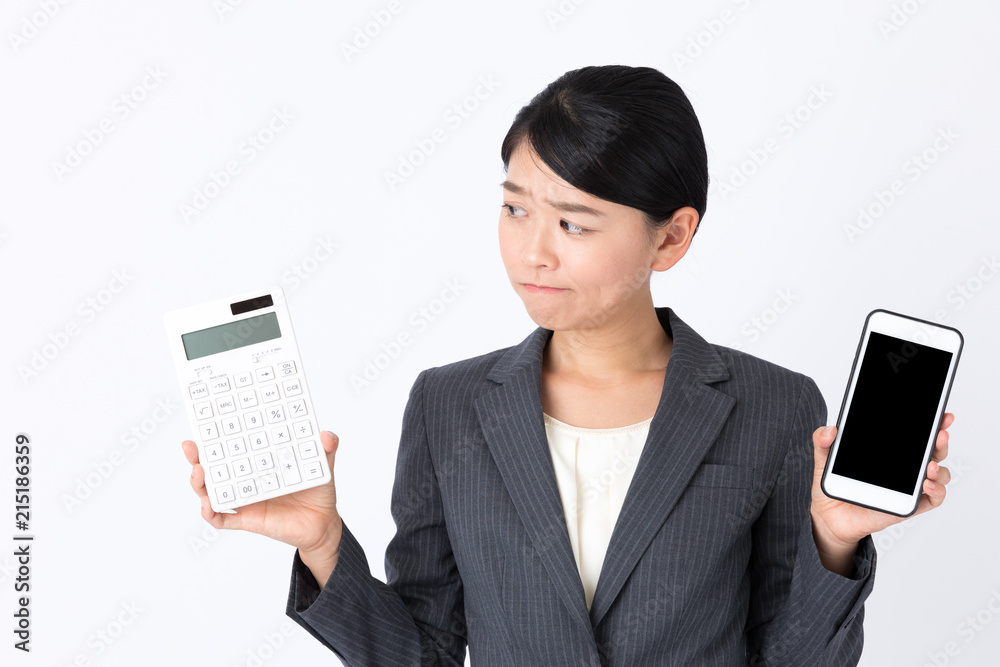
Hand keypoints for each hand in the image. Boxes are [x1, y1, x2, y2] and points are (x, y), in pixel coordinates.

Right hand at [181, 431, 342, 560]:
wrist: (322, 524)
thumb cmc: (317, 492)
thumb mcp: (321, 465)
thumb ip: (325, 448)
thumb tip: (327, 435)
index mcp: (260, 464)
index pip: (232, 448)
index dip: (216, 439)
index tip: (204, 427)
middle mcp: (247, 481)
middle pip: (214, 468)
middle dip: (197, 458)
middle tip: (191, 446)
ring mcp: (245, 500)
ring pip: (212, 492)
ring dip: (200, 483)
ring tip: (198, 471)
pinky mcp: (247, 520)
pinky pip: (222, 519)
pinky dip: (211, 513)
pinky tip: (207, 504)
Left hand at [809, 414, 953, 566]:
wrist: (829, 516)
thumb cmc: (835, 485)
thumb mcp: (825, 459)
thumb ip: (823, 441)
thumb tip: (830, 430)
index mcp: (890, 452)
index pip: (915, 434)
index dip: (932, 424)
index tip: (942, 416)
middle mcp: (904, 468)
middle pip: (932, 451)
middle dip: (940, 441)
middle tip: (939, 434)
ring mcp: (908, 487)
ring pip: (937, 474)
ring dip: (939, 468)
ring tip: (928, 467)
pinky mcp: (907, 506)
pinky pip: (931, 500)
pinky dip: (937, 492)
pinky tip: (927, 486)